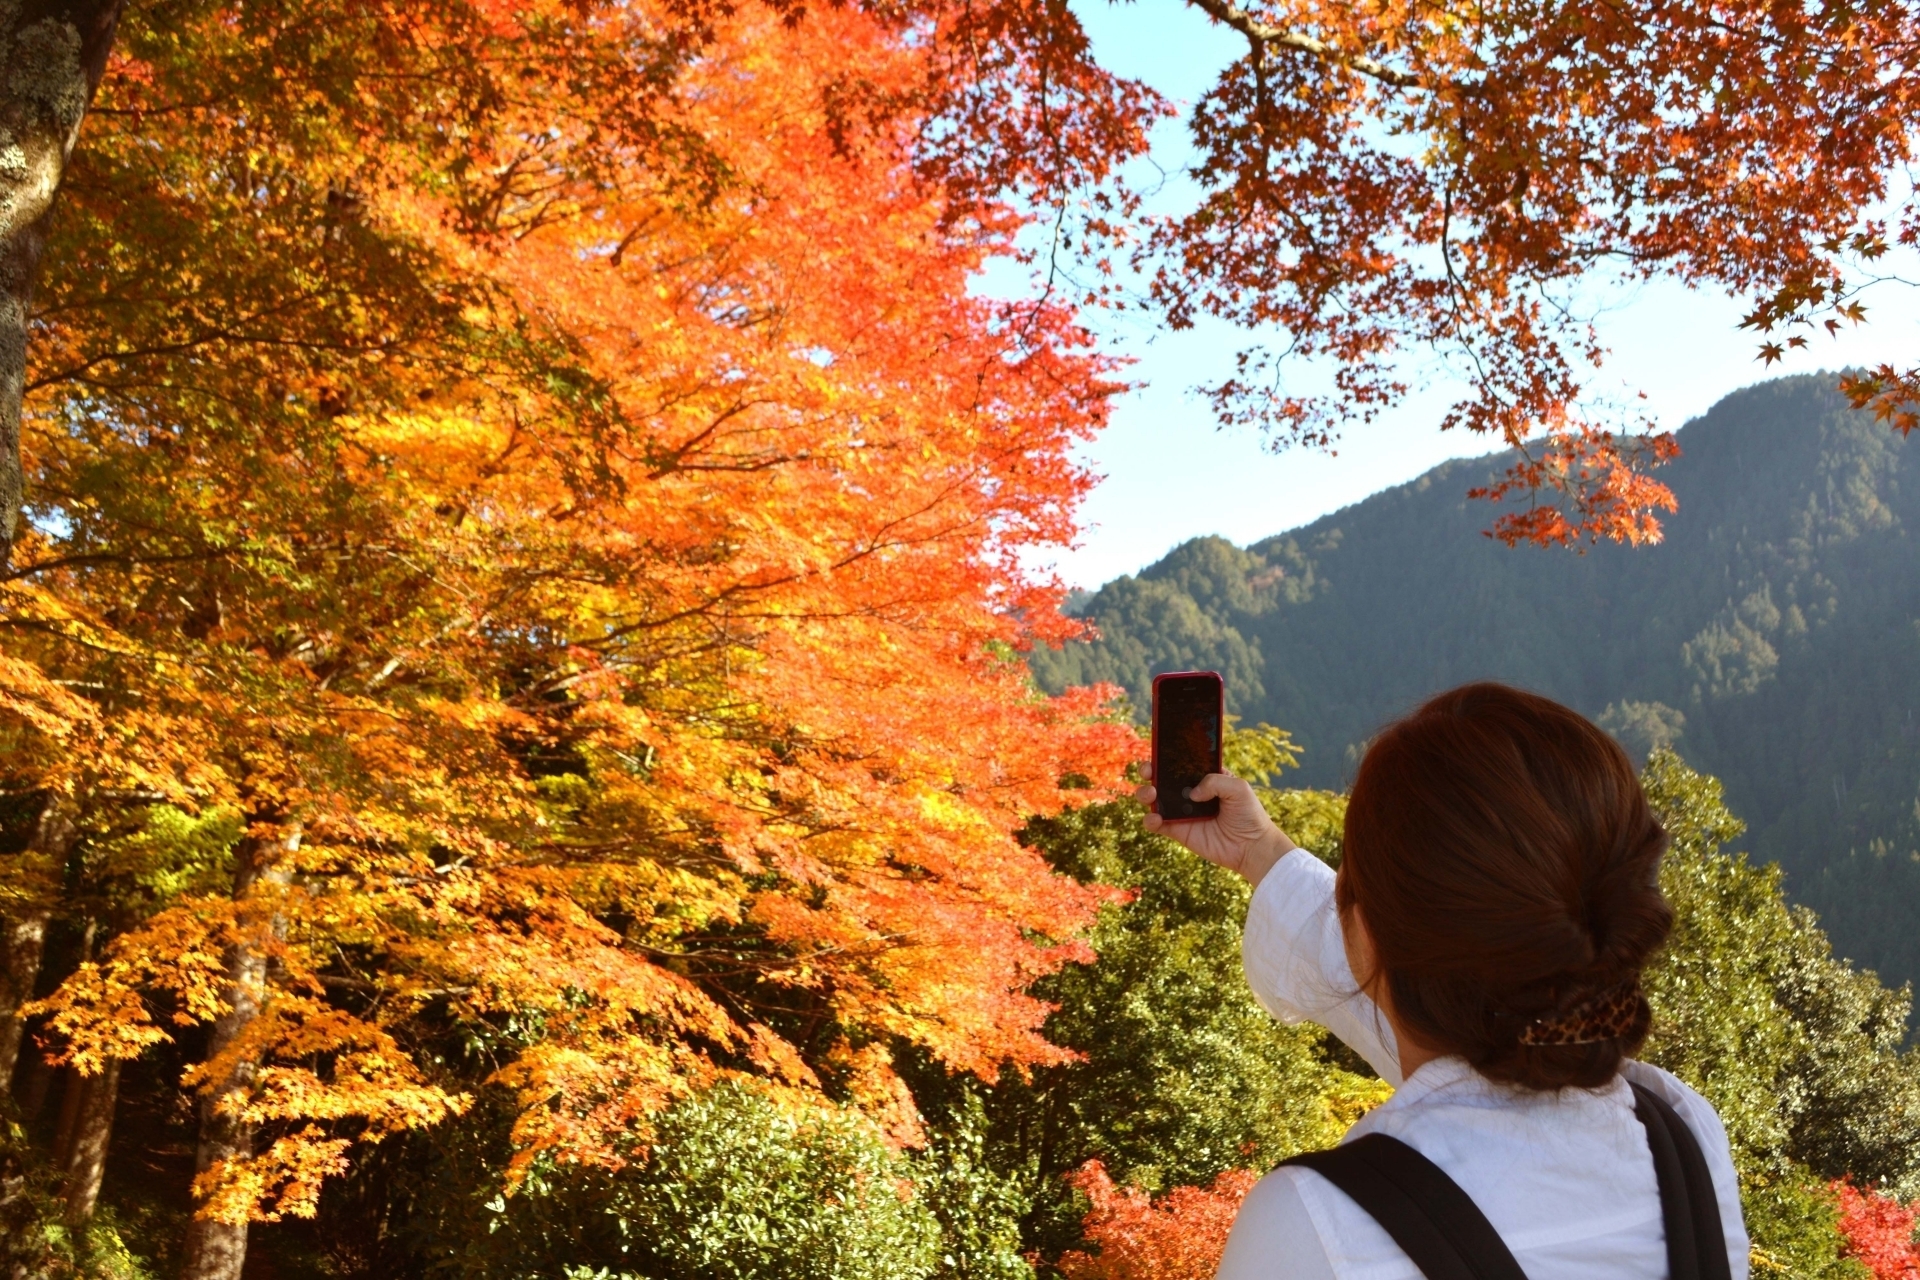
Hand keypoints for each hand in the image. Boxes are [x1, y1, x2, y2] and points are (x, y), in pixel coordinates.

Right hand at [1134, 767, 1295, 886]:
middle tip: (1148, 771)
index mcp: (1203, 777)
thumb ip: (1214, 781)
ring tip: (1151, 794)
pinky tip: (1155, 818)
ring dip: (1145, 793)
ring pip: (1154, 799)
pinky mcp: (1178, 831)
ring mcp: (1182, 812)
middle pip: (1162, 778)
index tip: (1159, 751)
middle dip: (1149, 770)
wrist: (1252, 846)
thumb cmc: (1249, 814)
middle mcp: (1189, 792)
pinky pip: (1157, 824)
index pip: (1181, 762)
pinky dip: (1150, 820)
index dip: (1168, 756)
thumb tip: (1191, 793)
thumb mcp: (1238, 787)